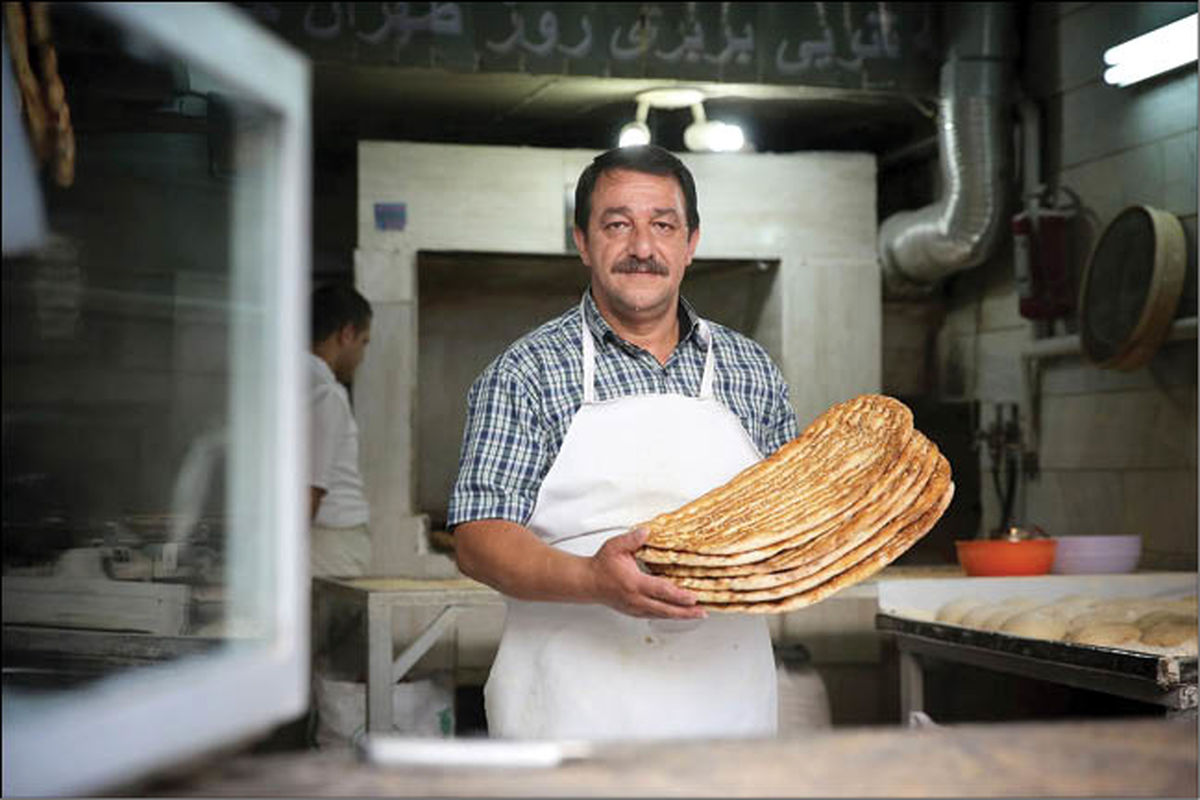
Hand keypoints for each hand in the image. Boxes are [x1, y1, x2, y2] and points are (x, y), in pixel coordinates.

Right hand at [587, 527, 706, 618]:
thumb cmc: (601, 565)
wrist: (588, 582)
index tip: (693, 597)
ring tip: (696, 614)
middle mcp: (636, 599)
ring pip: (661, 614)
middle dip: (685, 612)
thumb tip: (647, 531)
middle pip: (665, 609)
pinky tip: (678, 613)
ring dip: (680, 615)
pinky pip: (655, 615)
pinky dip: (669, 615)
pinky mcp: (634, 612)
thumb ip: (632, 539)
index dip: (678, 595)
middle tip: (702, 612)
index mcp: (633, 583)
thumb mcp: (615, 547)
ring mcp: (635, 608)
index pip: (660, 590)